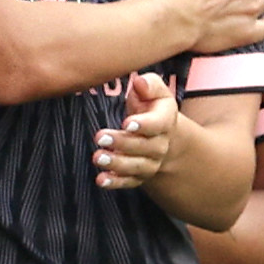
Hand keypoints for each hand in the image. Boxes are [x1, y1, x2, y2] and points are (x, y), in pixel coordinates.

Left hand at [90, 71, 179, 190]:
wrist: (159, 133)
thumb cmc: (151, 106)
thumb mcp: (154, 90)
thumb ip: (148, 84)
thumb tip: (139, 82)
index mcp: (165, 120)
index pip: (158, 124)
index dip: (144, 125)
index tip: (127, 123)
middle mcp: (160, 144)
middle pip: (144, 146)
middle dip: (122, 143)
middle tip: (101, 137)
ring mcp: (150, 162)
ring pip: (136, 166)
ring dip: (117, 163)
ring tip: (98, 158)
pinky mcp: (138, 175)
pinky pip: (129, 182)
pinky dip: (115, 182)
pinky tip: (101, 180)